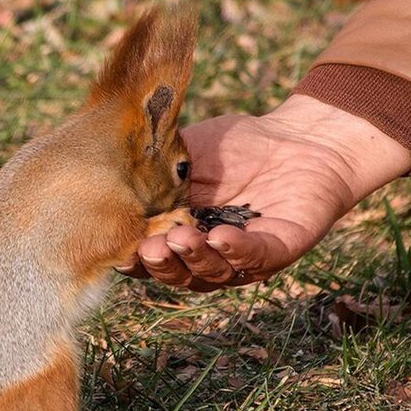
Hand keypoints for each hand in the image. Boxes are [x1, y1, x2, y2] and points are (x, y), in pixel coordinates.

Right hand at [121, 96, 410, 290]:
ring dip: (195, 260)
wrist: (298, 135)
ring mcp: (242, 258)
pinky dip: (236, 251)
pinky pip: (255, 257)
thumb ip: (153, 169)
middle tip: (151, 247)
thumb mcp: (184, 153)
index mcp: (178, 234)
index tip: (121, 249)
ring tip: (182, 238)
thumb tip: (112, 179)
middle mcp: (208, 256)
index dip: (134, 259)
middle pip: (178, 274)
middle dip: (162, 264)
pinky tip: (220, 236)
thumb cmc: (235, 146)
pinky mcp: (279, 249)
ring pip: (213, 274)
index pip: (149, 258)